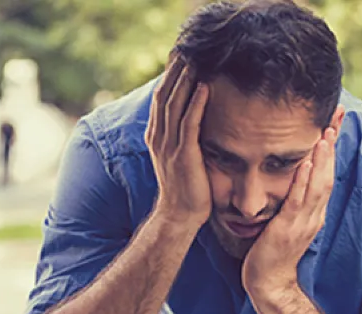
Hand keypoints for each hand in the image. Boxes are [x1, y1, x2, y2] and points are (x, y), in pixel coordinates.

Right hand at [145, 56, 210, 230]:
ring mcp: (169, 147)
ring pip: (175, 105)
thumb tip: (194, 116)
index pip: (161, 98)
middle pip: (165, 95)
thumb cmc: (185, 187)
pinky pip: (189, 124)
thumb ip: (181, 135)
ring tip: (196, 60)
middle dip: (176, 71)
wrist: (179, 215)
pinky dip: (196, 104)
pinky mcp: (183, 155)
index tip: (181, 57)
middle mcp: (159, 138)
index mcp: (156, 136)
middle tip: (187, 50)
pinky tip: (205, 87)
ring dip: (186, 81)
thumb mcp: (179, 155)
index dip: (170, 76)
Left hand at [243, 126, 338, 296]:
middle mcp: (314, 214)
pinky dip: (304, 180)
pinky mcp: (288, 228)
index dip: (332, 147)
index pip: (327, 173)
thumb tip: (291, 179)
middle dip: (333, 144)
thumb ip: (292, 200)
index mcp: (314, 211)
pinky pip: (299, 200)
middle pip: (329, 173)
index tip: (335, 121)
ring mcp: (304, 221)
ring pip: (319, 184)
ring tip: (326, 132)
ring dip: (323, 158)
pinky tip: (306, 163)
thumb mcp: (286, 220)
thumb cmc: (272, 252)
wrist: (268, 283)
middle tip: (338, 115)